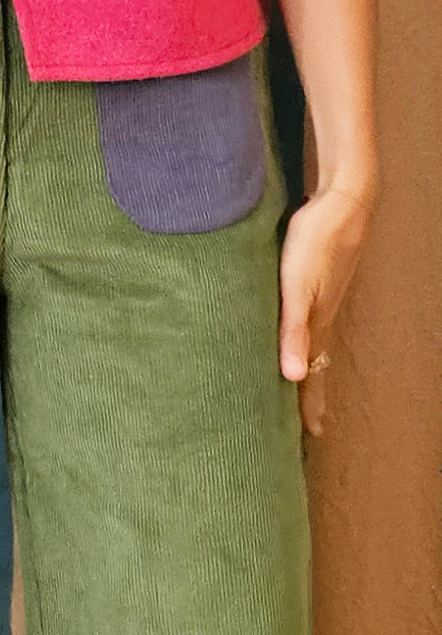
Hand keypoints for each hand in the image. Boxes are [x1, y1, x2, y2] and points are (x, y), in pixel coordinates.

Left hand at [278, 183, 375, 435]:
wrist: (343, 200)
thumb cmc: (316, 241)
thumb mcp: (297, 287)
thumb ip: (292, 330)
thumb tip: (291, 377)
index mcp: (315, 323)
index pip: (311, 374)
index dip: (310, 404)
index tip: (313, 434)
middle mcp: (320, 315)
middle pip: (315, 363)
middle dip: (311, 394)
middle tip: (310, 424)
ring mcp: (321, 297)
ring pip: (312, 342)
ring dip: (307, 366)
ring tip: (300, 386)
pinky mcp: (317, 280)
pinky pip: (310, 320)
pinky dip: (304, 337)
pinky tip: (298, 333)